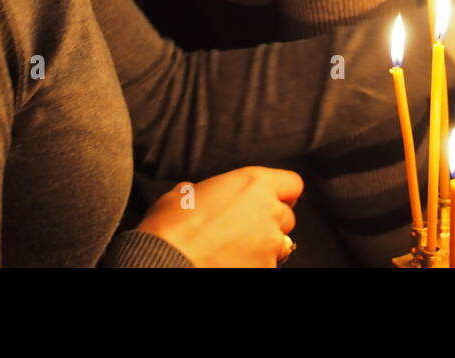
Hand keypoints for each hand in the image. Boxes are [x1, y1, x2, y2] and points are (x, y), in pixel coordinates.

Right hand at [137, 166, 302, 267]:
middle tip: (243, 229)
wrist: (162, 262)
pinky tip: (230, 264)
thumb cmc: (169, 226)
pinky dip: (253, 265)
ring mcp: (269, 245)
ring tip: (234, 250)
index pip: (292, 185)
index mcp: (253, 183)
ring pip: (280, 245)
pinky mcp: (265, 270)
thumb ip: (204, 191)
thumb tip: (197, 194)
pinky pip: (267, 266)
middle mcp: (268, 211)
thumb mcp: (183, 194)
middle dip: (270, 223)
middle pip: (286, 217)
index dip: (282, 193)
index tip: (271, 201)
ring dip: (264, 247)